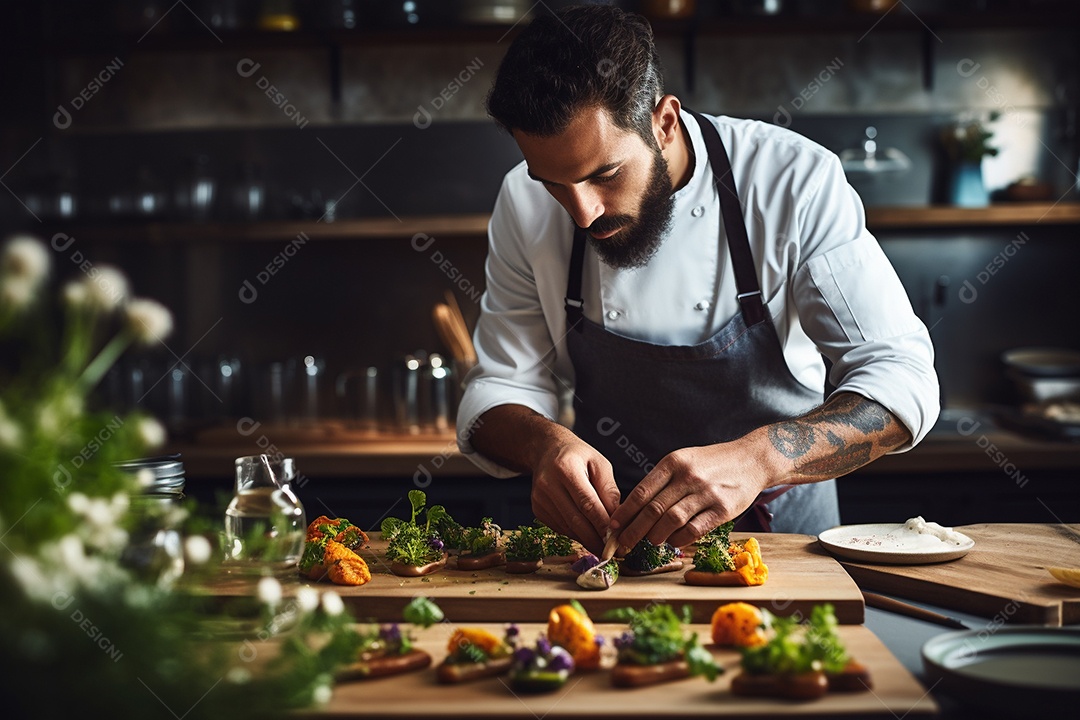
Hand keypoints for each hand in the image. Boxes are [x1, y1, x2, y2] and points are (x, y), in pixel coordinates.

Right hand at [531, 437, 619, 554]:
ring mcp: (539, 498)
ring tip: (604, 547)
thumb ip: (609, 490)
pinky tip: (588, 536)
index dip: (602, 524)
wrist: (547, 451)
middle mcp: (548, 484)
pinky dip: (576, 535)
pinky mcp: (536, 509)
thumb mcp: (600, 463)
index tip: (617, 538)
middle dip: (595, 539)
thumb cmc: (578, 456)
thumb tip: (615, 519)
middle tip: (613, 551)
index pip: (587, 502)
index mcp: (566, 468)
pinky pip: (560, 528)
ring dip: (587, 540)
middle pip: (575, 520)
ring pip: (567, 527)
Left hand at [608, 441, 769, 549]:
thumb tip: (634, 507)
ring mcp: (706, 493)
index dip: (625, 512)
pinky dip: (680, 539)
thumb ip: (662, 480)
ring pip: (671, 521)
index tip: (613, 526)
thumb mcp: (683, 459)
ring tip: (651, 540)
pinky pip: (695, 530)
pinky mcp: (723, 510)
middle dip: (634, 530)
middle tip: (623, 543)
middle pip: (653, 509)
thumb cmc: (712, 462)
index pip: (642, 491)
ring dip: (656, 536)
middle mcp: (688, 477)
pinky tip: (674, 541)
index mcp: (673, 462)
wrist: (752, 459)